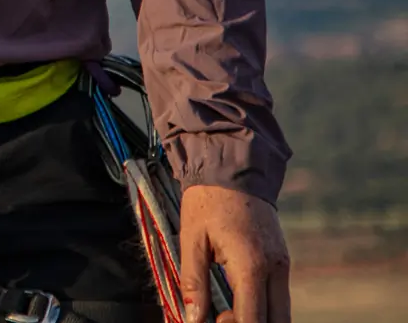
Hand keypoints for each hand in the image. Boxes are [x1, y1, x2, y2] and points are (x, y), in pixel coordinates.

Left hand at [179, 184, 290, 322]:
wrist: (233, 169)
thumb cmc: (207, 202)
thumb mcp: (191, 240)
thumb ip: (193, 282)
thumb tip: (193, 318)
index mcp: (251, 265)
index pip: (253, 319)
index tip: (213, 320)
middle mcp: (276, 269)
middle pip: (276, 322)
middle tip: (220, 317)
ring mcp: (284, 265)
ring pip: (282, 313)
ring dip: (259, 319)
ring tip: (226, 308)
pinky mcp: (283, 261)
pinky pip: (279, 297)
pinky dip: (263, 307)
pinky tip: (238, 298)